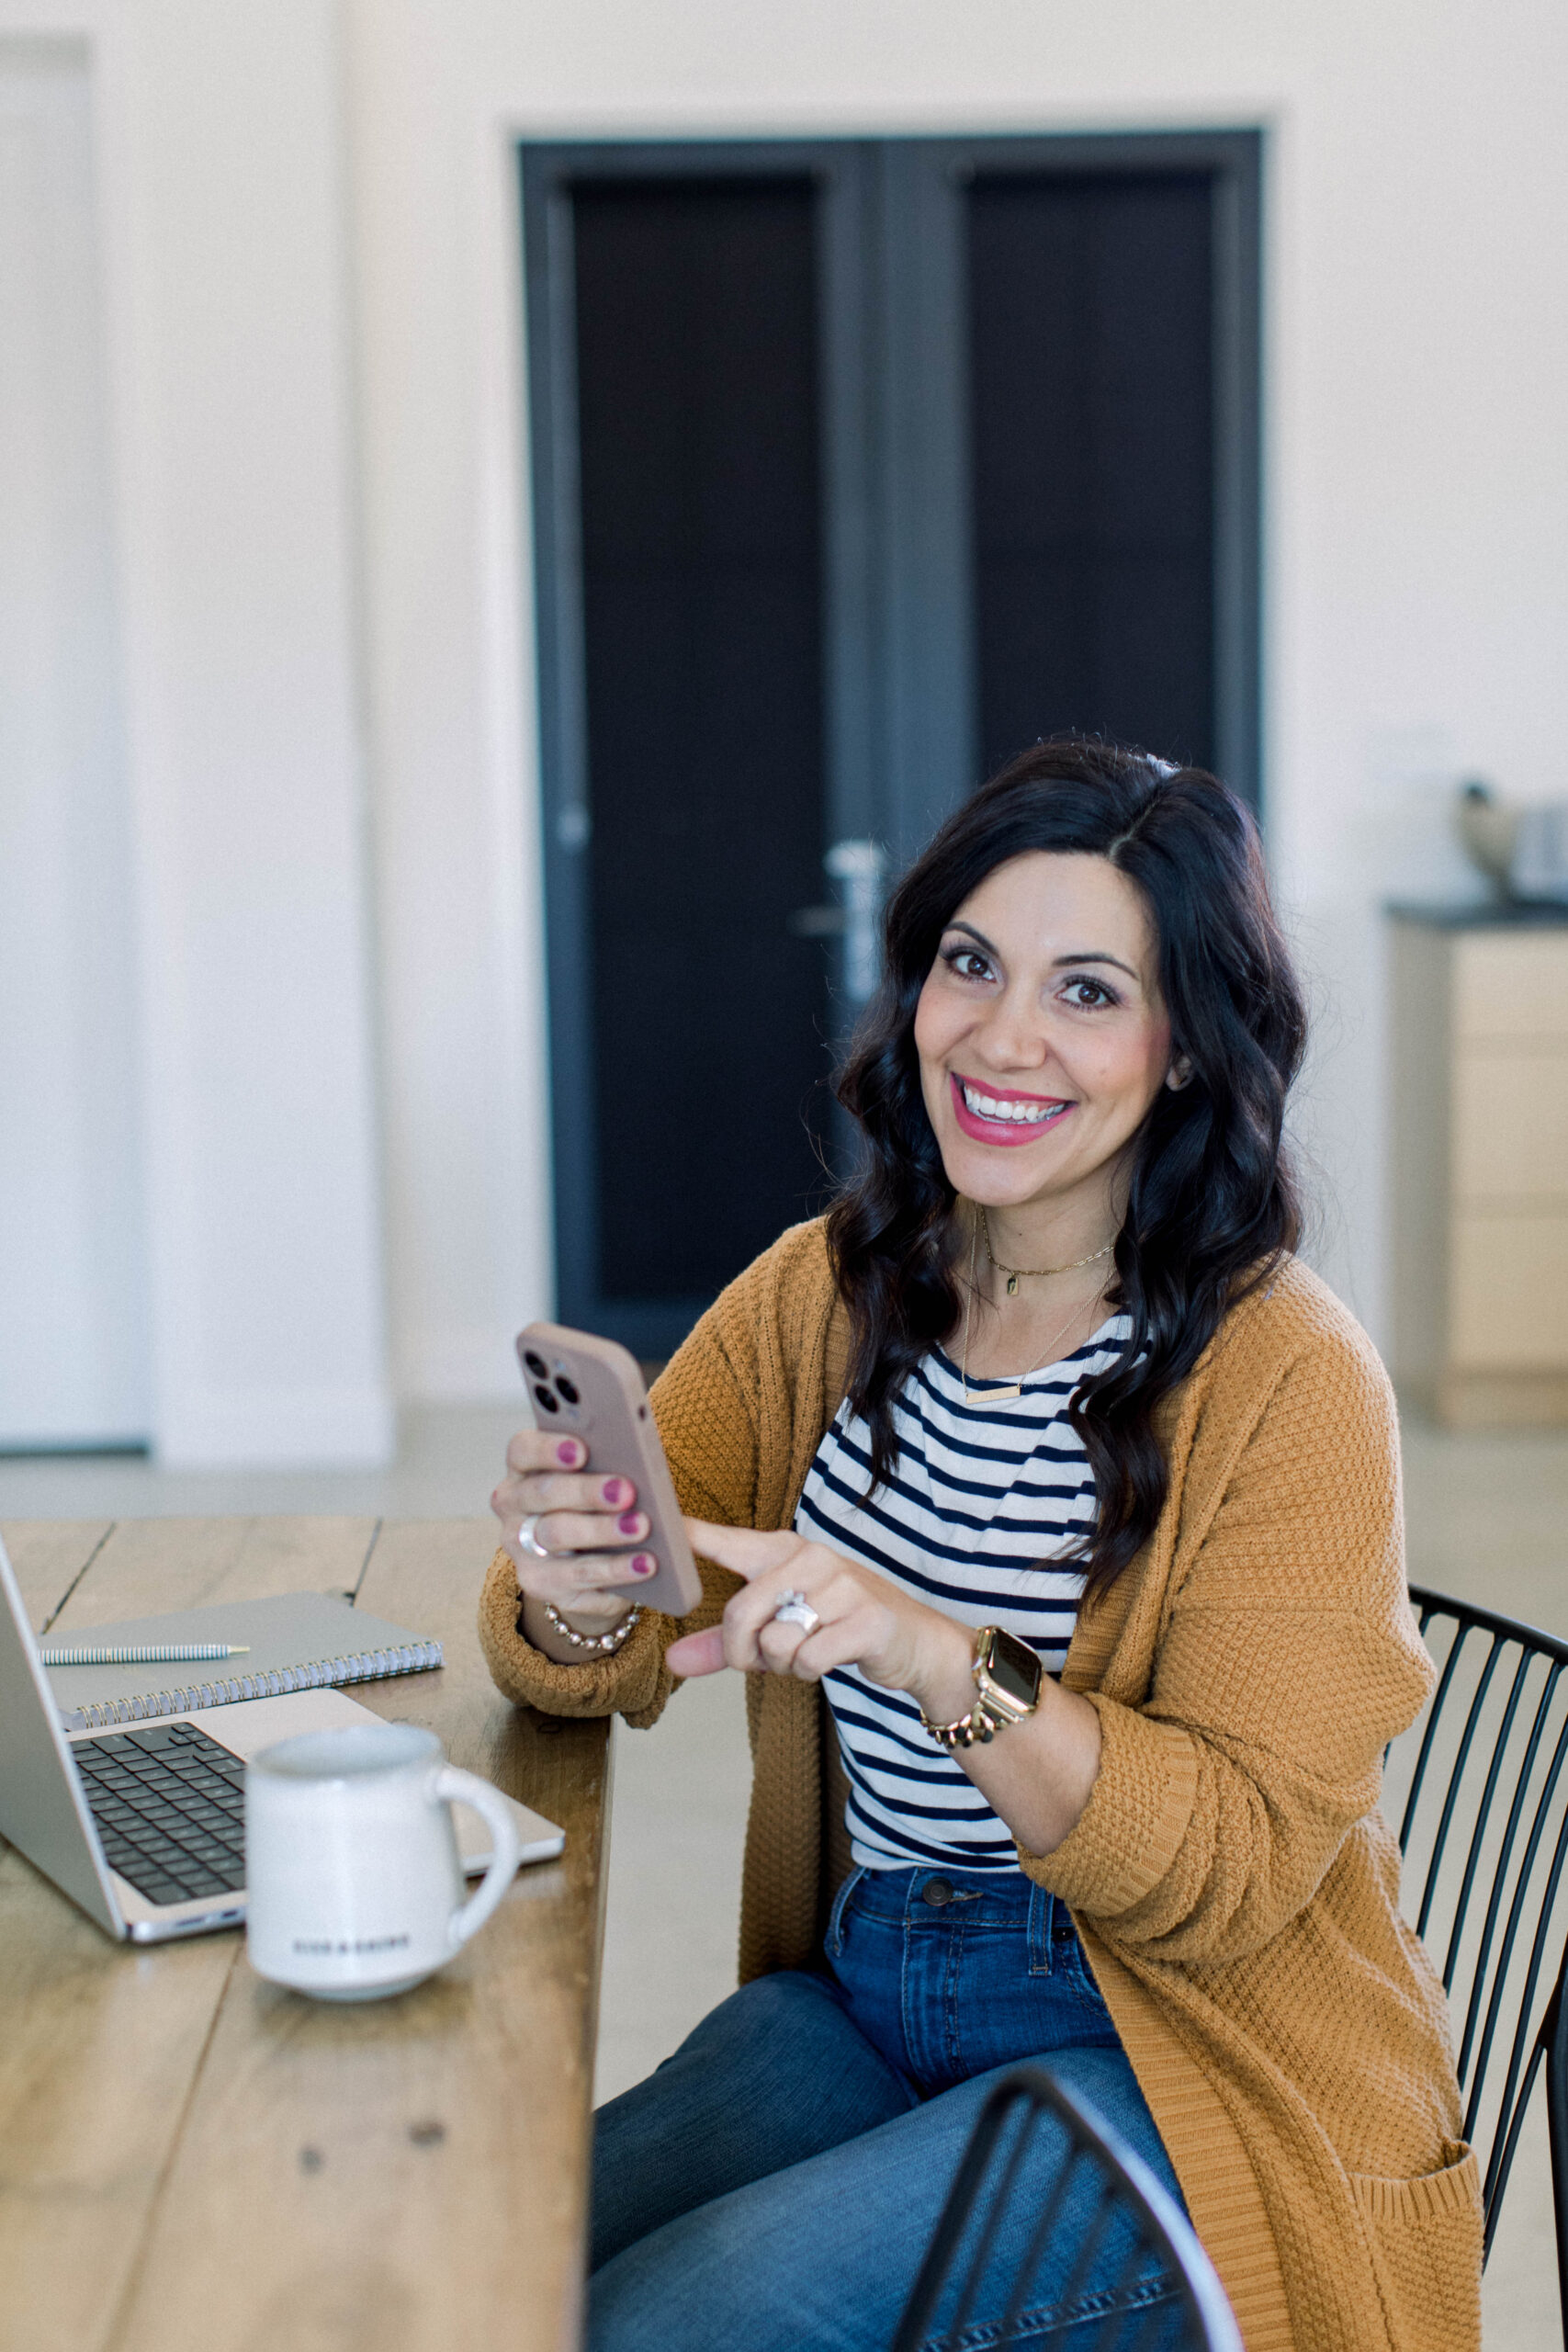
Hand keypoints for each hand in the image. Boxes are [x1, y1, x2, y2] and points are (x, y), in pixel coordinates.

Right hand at [490, 1428, 657, 1640]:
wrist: (601, 1566)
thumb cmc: (605, 1505)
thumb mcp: (606, 1481)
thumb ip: (611, 1467)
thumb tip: (636, 1470)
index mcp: (525, 1467)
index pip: (523, 1450)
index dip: (548, 1448)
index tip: (581, 1449)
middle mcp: (513, 1505)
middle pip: (542, 1492)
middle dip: (586, 1491)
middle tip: (626, 1491)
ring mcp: (520, 1547)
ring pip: (556, 1534)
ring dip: (601, 1530)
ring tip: (640, 1526)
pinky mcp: (538, 1582)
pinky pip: (576, 1575)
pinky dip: (615, 1569)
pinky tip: (644, 1564)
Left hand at [666, 1520, 973, 1719]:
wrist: (914, 1642)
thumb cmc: (836, 1626)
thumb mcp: (779, 1628)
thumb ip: (724, 1644)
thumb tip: (672, 1662)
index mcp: (783, 1551)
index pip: (728, 1542)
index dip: (692, 1535)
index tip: (660, 1520)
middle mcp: (810, 1558)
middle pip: (740, 1614)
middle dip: (742, 1653)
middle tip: (761, 1662)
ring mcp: (841, 1585)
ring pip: (774, 1640)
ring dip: (781, 1665)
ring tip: (804, 1654)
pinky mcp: (865, 1618)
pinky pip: (807, 1658)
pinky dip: (809, 1672)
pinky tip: (829, 1658)